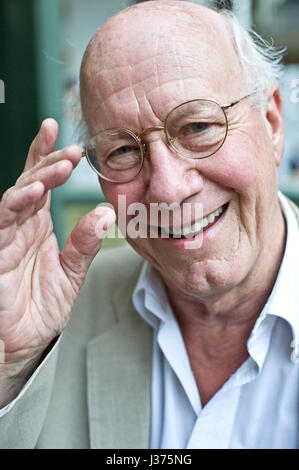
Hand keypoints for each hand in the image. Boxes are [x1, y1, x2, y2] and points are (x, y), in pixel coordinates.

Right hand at [0, 119, 115, 365]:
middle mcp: (21, 226)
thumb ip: (84, 244)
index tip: (65, 137)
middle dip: (49, 161)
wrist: (21, 344)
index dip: (50, 158)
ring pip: (18, 195)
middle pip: (32, 182)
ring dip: (38, 177)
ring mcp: (7, 236)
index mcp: (39, 226)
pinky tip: (36, 191)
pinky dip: (19, 202)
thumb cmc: (42, 309)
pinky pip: (4, 220)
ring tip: (60, 166)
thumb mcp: (71, 274)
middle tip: (72, 149)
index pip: (44, 184)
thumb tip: (103, 213)